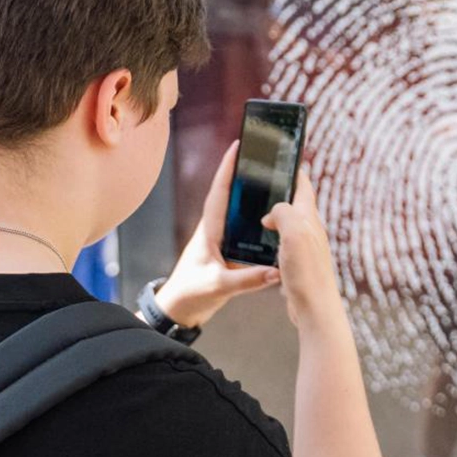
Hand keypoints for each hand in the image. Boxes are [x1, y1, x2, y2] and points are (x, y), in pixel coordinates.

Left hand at [154, 141, 282, 328]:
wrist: (179, 311)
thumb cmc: (190, 294)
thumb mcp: (219, 286)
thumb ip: (247, 279)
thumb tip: (276, 271)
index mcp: (209, 231)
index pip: (219, 192)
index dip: (227, 168)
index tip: (237, 145)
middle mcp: (215, 231)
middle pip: (231, 196)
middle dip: (245, 174)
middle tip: (264, 155)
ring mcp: (222, 242)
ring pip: (239, 213)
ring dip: (254, 197)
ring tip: (276, 180)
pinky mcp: (228, 254)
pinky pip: (246, 232)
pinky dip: (259, 223)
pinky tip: (276, 220)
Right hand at [261, 168, 345, 332]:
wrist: (314, 309)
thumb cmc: (306, 272)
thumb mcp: (294, 233)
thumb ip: (283, 213)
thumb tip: (272, 214)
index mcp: (309, 219)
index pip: (304, 186)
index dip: (294, 170)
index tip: (284, 157)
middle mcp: (310, 230)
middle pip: (297, 203)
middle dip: (283, 190)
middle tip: (264, 182)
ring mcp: (305, 248)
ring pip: (290, 223)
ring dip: (276, 214)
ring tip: (258, 210)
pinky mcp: (299, 264)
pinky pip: (284, 242)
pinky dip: (273, 236)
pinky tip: (262, 242)